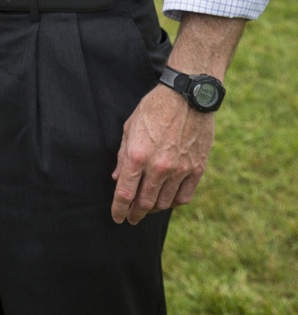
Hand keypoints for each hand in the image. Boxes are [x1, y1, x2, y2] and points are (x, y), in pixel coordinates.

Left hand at [111, 84, 214, 224]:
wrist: (187, 96)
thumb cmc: (154, 108)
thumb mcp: (130, 127)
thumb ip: (123, 155)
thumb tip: (117, 178)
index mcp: (137, 155)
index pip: (124, 193)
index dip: (118, 209)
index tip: (116, 217)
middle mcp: (158, 166)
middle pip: (144, 203)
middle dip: (135, 214)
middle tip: (131, 217)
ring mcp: (180, 169)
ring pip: (164, 203)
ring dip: (154, 209)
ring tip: (148, 207)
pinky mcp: (197, 169)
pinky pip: (184, 197)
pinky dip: (174, 202)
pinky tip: (168, 199)